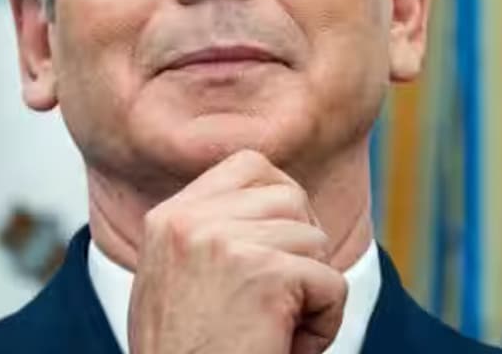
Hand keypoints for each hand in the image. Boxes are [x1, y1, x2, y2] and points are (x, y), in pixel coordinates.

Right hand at [126, 150, 346, 353]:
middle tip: (280, 301)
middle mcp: (193, 221)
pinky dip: (325, 323)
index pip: (249, 167)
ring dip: (312, 291)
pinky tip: (287, 348)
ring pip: (315, 240)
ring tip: (277, 332)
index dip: (281, 202)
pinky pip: (332, 283)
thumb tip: (278, 197)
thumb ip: (209, 233)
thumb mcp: (174, 278)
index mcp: (169, 218)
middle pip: (291, 197)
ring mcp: (228, 243)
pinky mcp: (265, 275)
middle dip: (302, 249)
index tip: (278, 249)